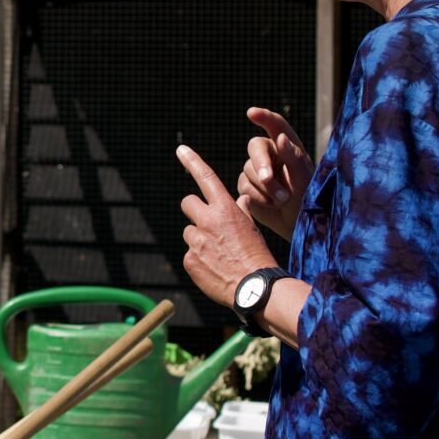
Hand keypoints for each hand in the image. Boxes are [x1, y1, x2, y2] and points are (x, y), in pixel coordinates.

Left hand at [177, 143, 277, 307]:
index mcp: (225, 209)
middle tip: (209, 225)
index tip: (180, 149)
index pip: (206, 177)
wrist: (253, 289)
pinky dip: (199, 259)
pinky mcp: (189, 260)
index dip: (192, 161)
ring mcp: (196, 241)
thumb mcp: (252, 228)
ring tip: (218, 253)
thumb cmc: (257, 256)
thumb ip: (241, 211)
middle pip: (188, 203)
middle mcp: (207, 221)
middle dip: (196, 211)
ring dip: (199, 238)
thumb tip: (239, 198)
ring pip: (190, 231)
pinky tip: (214, 268)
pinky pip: (190, 254)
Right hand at [235, 107, 312, 239]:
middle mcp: (270, 155)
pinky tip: (272, 204)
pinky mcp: (247, 187)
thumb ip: (293, 158)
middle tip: (267, 178)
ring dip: (265, 187)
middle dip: (261, 164)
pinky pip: (244, 187)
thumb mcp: (304, 177)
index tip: (252, 113)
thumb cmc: (308, 198)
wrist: (298, 223)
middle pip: (255, 148)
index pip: (276, 126)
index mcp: (287, 146)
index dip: (264, 117)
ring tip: (282, 200)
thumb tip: (280, 138)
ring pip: (249, 171)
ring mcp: (256, 171)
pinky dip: (258, 197)